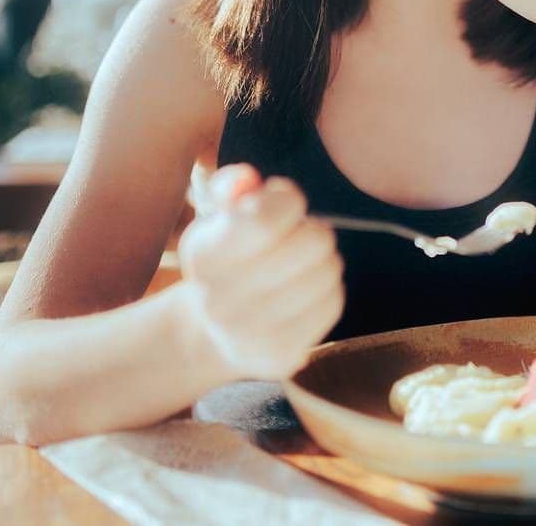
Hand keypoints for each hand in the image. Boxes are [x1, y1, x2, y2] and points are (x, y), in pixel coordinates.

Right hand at [177, 164, 343, 378]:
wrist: (217, 331)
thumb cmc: (229, 258)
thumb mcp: (220, 216)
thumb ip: (230, 187)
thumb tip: (245, 180)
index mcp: (202, 256)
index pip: (266, 218)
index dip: (287, 200)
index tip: (280, 204)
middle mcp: (220, 301)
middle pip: (313, 241)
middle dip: (311, 229)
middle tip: (295, 238)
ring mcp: (250, 335)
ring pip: (329, 269)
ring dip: (323, 258)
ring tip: (301, 264)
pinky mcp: (282, 355)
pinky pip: (333, 302)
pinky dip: (327, 289)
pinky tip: (305, 292)